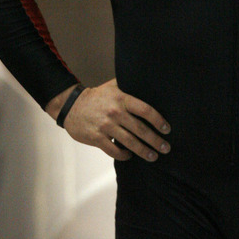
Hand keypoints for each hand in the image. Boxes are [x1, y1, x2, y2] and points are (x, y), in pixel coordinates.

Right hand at [48, 79, 170, 161]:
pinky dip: (124, 155)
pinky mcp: (96, 138)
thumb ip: (129, 85)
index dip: (158, 120)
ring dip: (143, 151)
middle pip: (140, 129)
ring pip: (129, 142)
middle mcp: (115, 112)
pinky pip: (114, 151)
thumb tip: (150, 82)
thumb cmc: (97, 96)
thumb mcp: (113, 86)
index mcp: (122, 98)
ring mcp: (105, 126)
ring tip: (153, 156)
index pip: (145, 110)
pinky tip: (130, 156)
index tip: (167, 129)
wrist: (71, 106)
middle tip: (166, 148)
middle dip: (155, 141)